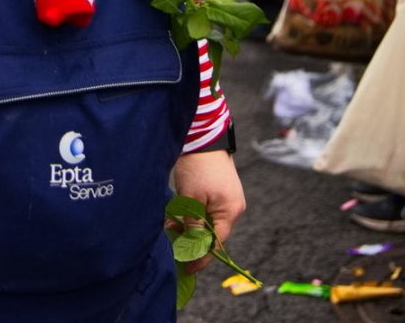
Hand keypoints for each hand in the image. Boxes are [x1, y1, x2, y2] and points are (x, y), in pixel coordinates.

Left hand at [170, 150, 245, 269]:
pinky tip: (177, 215)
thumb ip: (193, 225)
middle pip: (213, 233)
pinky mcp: (221, 191)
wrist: (202, 137)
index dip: (202, 256)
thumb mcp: (191, 199)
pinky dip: (193, 214)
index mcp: (230, 211)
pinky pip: (208, 210)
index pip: (216, 243)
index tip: (188, 267)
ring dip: (190, 226)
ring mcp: (228, 198)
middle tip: (173, 244)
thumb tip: (193, 248)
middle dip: (193, 239)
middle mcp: (234, 207)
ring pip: (209, 221)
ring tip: (170, 225)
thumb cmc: (197, 167)